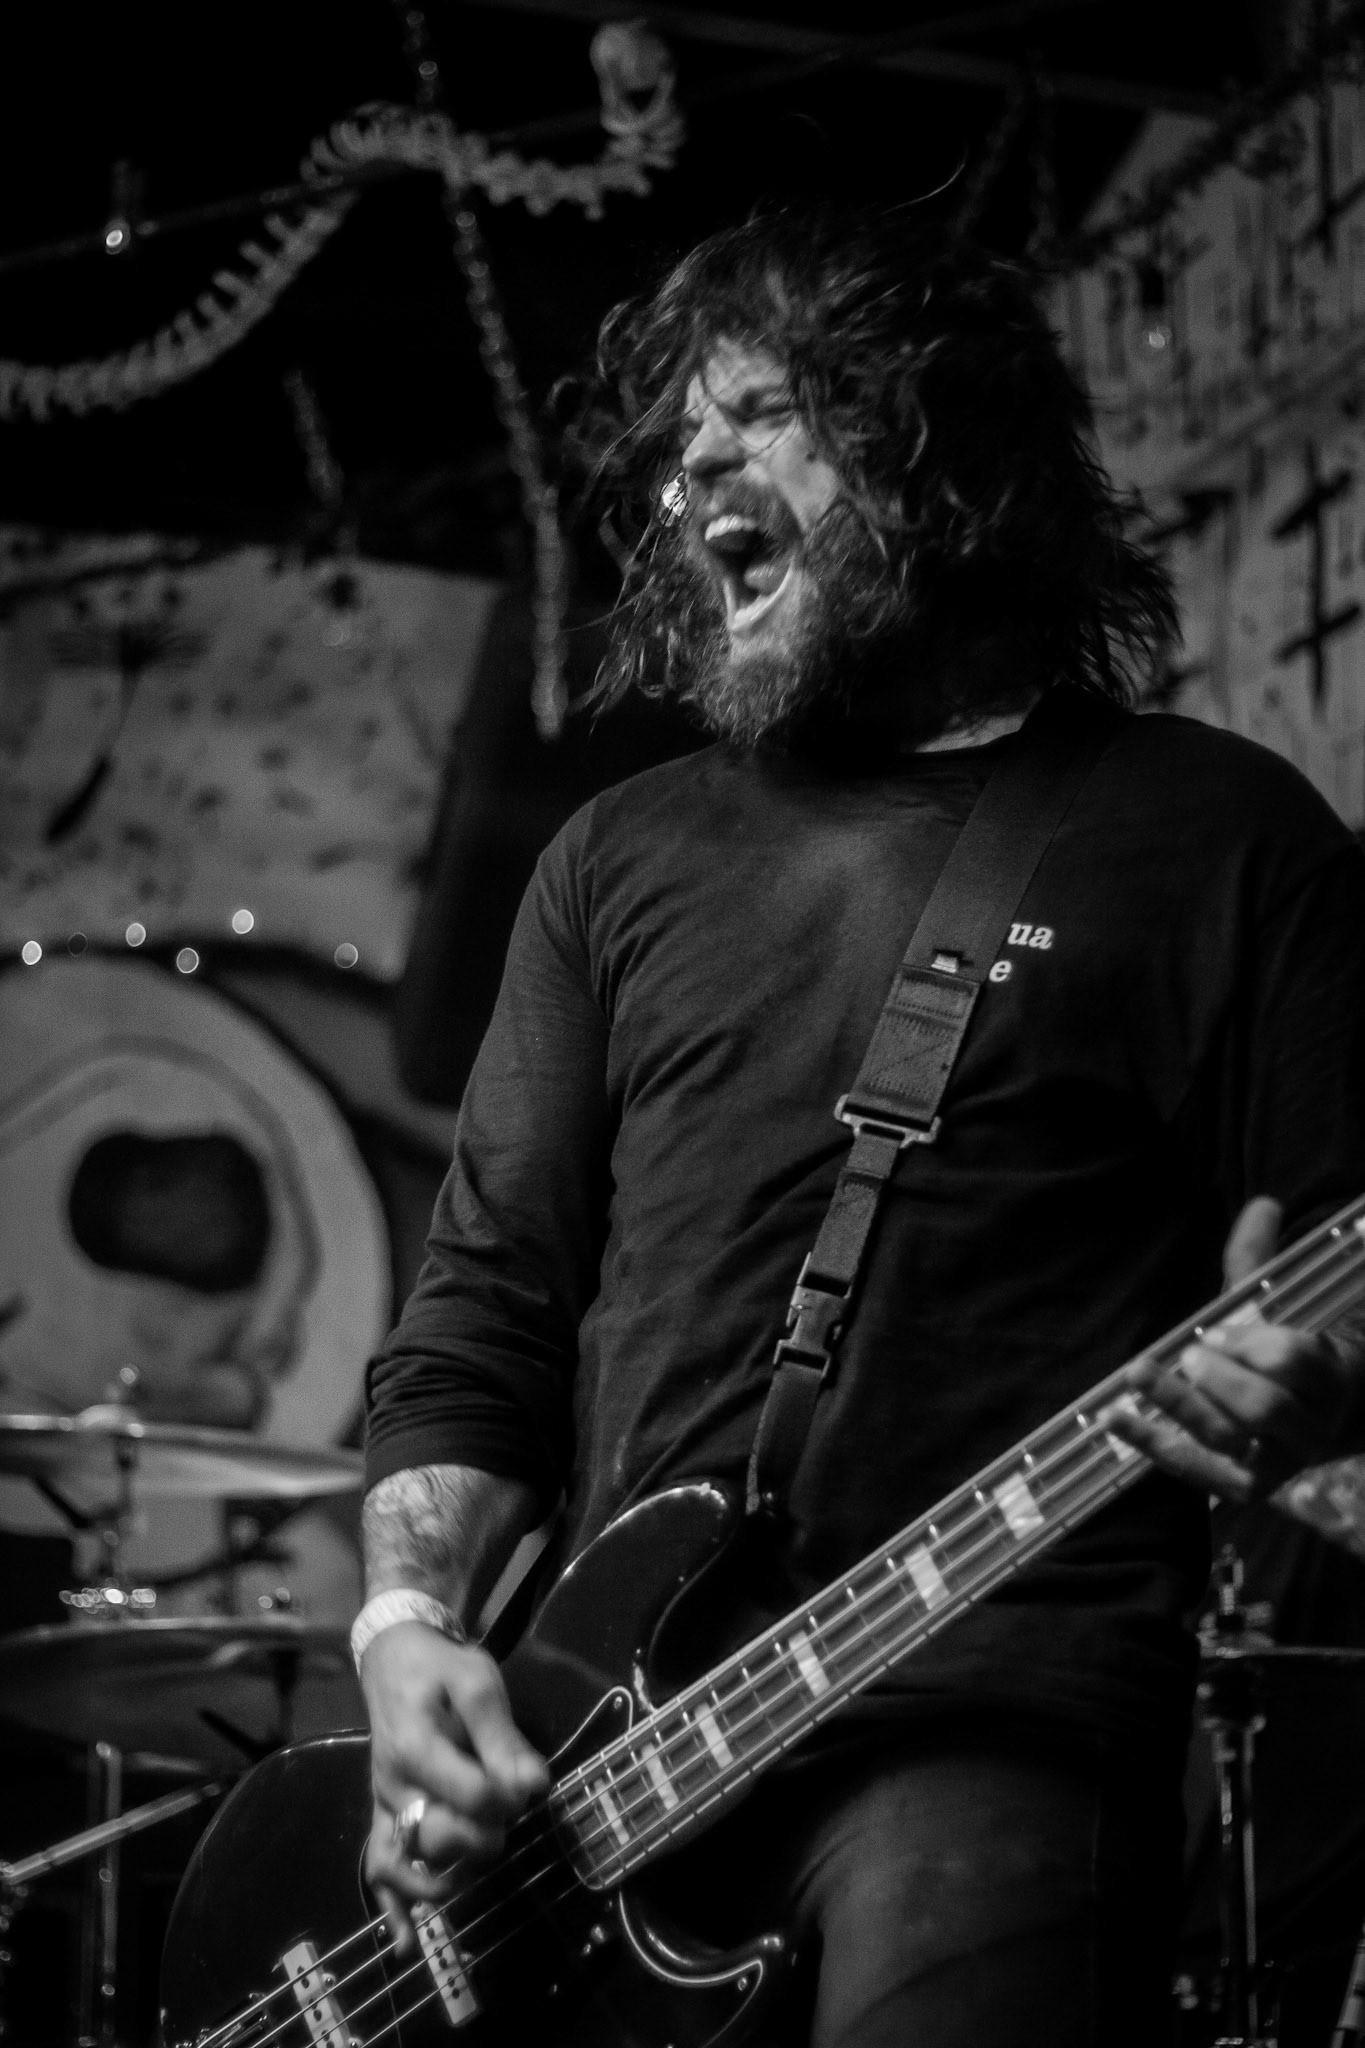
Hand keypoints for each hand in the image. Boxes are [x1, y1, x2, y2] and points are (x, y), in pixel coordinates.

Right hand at [361, 1620, 547, 1952]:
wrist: (393, 1660)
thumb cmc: (440, 1669)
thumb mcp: (477, 1680)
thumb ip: (504, 1737)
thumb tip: (535, 1788)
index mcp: (416, 1746)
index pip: (470, 1797)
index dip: (506, 1799)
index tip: (526, 1782)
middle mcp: (394, 1786)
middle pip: (439, 1840)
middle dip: (483, 1838)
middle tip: (505, 1817)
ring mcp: (385, 1806)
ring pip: (410, 1866)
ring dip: (450, 1876)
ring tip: (479, 1864)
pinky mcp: (383, 1817)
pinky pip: (380, 1869)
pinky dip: (393, 1909)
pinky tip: (406, 1943)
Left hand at [1106, 1196, 1356, 1500]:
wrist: (1318, 1423)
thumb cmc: (1283, 1358)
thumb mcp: (1275, 1311)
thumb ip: (1260, 1261)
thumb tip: (1263, 1203)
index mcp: (1326, 1375)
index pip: (1294, 1361)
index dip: (1251, 1346)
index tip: (1216, 1333)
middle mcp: (1310, 1426)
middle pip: (1264, 1407)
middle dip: (1220, 1380)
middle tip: (1189, 1355)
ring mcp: (1277, 1462)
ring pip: (1230, 1440)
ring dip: (1182, 1405)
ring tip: (1143, 1374)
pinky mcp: (1242, 1487)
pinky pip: (1196, 1470)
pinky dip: (1151, 1443)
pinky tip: (1114, 1418)